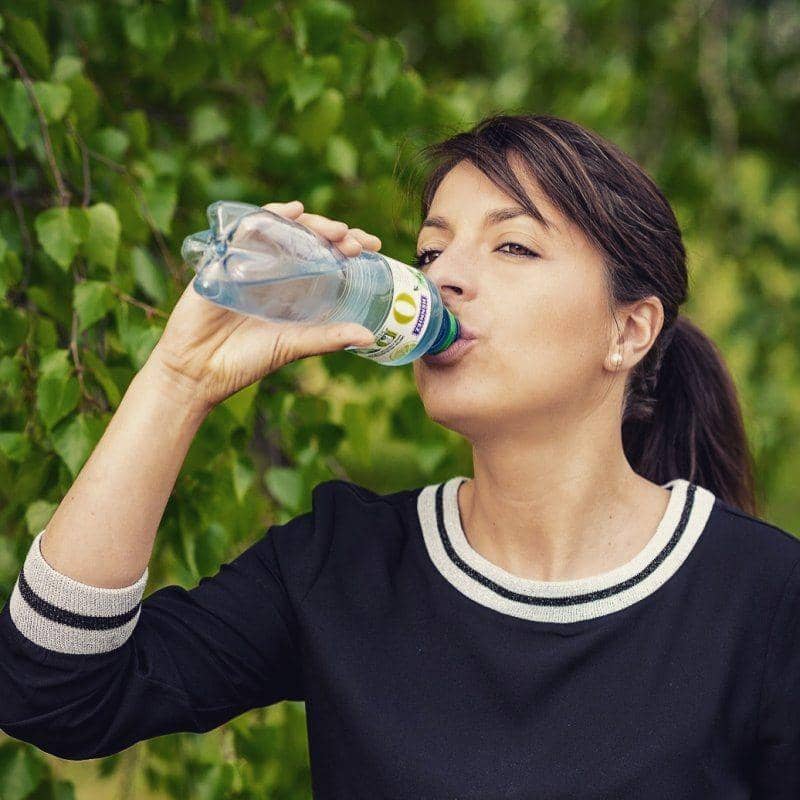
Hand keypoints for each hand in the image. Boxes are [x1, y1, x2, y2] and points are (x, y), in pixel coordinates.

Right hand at [144, 200, 382, 413]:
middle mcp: (273, 270)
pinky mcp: (223, 259)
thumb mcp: (293, 346)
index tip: (373, 246)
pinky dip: (267, 218)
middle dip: (334, 233)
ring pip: (282, 228)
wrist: (197, 372)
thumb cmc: (244, 361)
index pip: (325, 256)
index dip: (348, 246)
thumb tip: (371, 336)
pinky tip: (289, 213)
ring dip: (309, 224)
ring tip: (334, 230)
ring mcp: (248, 262)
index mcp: (292, 288)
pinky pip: (245, 230)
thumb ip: (328, 338)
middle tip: (355, 241)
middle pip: (307, 238)